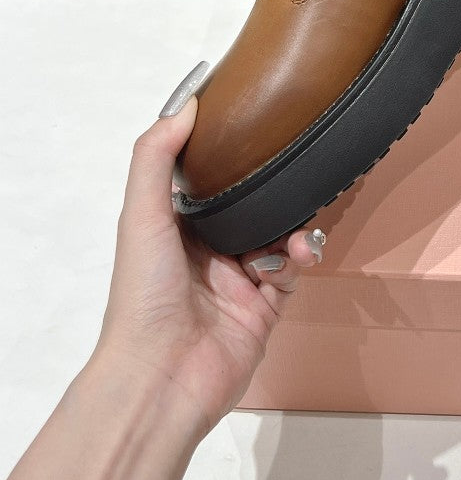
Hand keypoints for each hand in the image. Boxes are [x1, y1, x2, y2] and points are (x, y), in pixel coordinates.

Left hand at [97, 65, 324, 435]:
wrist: (162, 377)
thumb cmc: (143, 295)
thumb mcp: (141, 215)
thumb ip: (157, 156)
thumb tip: (188, 101)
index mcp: (174, 226)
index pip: (208, 177)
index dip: (230, 151)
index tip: (257, 118)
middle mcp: (206, 250)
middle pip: (252, 203)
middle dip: (276, 186)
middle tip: (299, 164)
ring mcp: (238, 278)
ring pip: (280, 231)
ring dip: (293, 222)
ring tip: (297, 226)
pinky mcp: (265, 306)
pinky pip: (293, 268)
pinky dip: (298, 257)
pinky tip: (293, 257)